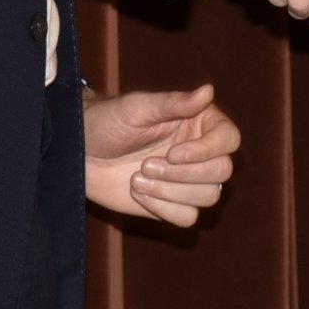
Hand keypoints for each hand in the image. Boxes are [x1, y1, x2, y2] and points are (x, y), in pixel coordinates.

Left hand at [84, 84, 240, 226]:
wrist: (79, 152)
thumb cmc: (108, 121)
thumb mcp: (138, 108)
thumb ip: (174, 102)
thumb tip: (209, 90)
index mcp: (198, 122)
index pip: (229, 139)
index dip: (207, 151)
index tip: (172, 153)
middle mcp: (199, 152)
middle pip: (222, 172)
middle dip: (184, 174)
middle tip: (146, 164)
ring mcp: (187, 181)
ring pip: (208, 197)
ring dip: (171, 191)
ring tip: (137, 177)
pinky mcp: (172, 205)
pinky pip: (187, 218)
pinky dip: (163, 208)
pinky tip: (138, 193)